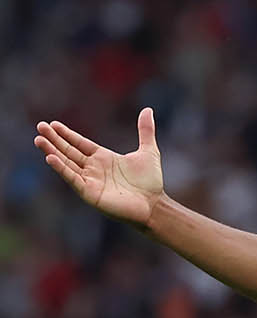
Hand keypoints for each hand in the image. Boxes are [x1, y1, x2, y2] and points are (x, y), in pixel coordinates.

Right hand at [33, 108, 164, 227]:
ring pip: (67, 164)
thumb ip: (145, 131)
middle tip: (40, 127)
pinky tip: (51, 158)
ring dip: (52, 152)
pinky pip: (73, 179)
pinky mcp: (90, 193)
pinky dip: (62, 169)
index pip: (80, 144)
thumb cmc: (151, 182)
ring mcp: (90, 181)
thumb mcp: (149, 151)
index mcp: (103, 158)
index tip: (53, 124)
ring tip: (39, 140)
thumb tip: (148, 110)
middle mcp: (94, 169)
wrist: (155, 205)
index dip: (67, 134)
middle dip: (54, 140)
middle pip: (69, 151)